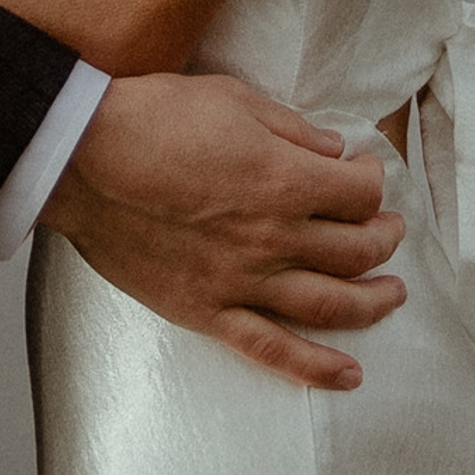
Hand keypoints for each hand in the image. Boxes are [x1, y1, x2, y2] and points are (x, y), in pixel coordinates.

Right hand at [41, 71, 405, 391]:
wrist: (82, 160)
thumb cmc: (152, 119)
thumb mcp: (231, 99)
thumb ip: (291, 129)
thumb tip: (333, 150)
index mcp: (283, 180)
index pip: (358, 193)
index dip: (371, 180)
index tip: (364, 172)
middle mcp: (273, 238)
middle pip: (355, 250)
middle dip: (383, 238)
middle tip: (388, 230)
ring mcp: (242, 282)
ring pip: (330, 305)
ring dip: (372, 302)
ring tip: (392, 295)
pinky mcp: (209, 312)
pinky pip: (272, 351)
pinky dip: (317, 369)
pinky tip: (349, 375)